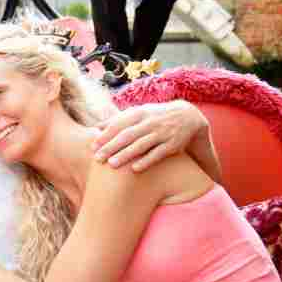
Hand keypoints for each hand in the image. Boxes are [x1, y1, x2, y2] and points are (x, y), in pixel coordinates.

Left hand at [91, 100, 205, 171]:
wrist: (188, 116)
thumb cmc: (155, 117)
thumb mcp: (139, 113)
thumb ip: (118, 120)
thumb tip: (96, 127)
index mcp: (139, 113)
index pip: (119, 124)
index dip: (106, 135)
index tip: (93, 145)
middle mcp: (149, 122)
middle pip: (127, 135)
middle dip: (111, 147)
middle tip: (97, 158)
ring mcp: (161, 133)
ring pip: (141, 145)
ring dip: (125, 154)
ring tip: (112, 164)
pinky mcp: (172, 145)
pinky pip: (157, 154)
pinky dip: (146, 161)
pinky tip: (134, 169)